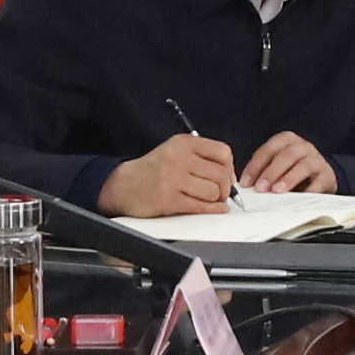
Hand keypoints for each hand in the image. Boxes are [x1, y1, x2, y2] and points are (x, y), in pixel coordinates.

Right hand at [104, 137, 242, 217]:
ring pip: (214, 192)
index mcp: (183, 143)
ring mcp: (173, 179)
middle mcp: (178, 158)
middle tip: (221, 194)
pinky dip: (212, 210)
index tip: (226, 177)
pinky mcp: (169, 200)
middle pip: (221, 174)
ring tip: (209, 200)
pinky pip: (201, 206)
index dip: (229, 167)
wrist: (124, 185)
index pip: (223, 152)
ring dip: (216, 200)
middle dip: (225, 188)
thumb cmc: (153, 170)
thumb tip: (231, 177)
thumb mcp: (176, 152)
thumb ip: (202, 158)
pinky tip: (211, 208)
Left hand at [242, 134, 339, 199]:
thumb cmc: (292, 170)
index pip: (268, 150)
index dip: (255, 166)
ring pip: (303, 165)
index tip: (246, 183)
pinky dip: (308, 190)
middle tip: (261, 188)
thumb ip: (262, 171)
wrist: (320, 176)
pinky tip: (299, 198)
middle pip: (286, 155)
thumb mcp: (276, 166)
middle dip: (271, 172)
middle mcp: (302, 146)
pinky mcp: (327, 174)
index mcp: (286, 140)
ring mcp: (316, 159)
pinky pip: (318, 182)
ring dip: (288, 179)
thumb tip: (245, 186)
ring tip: (277, 191)